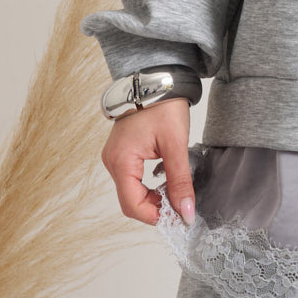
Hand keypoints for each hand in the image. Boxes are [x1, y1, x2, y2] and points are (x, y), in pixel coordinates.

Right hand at [100, 97, 195, 227]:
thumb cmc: (163, 106)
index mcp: (121, 161)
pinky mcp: (121, 154)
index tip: (177, 217)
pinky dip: (147, 187)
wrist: (157, 80)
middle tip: (179, 206)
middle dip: (154, 208)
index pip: (132, 205)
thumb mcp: (176, 144)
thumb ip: (180, 181)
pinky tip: (165, 181)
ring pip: (130, 192)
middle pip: (130, 201)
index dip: (155, 216)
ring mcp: (114, 158)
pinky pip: (131, 180)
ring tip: (174, 193)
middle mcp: (112, 162)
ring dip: (151, 198)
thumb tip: (185, 212)